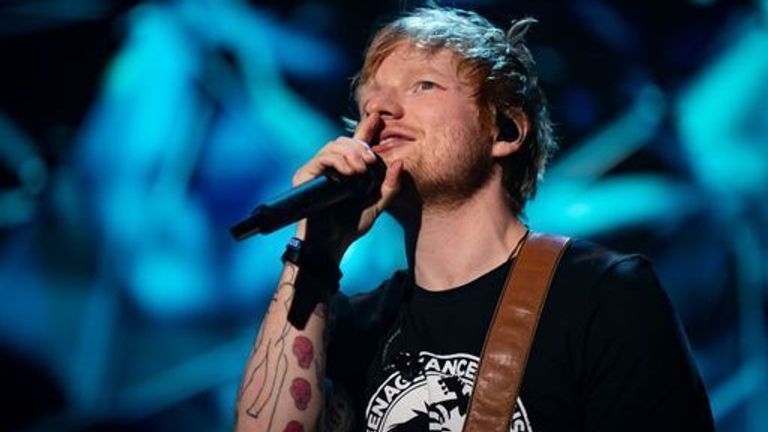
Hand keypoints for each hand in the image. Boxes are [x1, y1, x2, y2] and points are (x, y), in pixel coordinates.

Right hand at [292, 113, 403, 261]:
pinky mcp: (305, 175)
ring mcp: (317, 170)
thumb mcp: (378, 205)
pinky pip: (322, 156)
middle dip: (361, 147)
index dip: (367, 127)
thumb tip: (400, 163)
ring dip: (352, 153)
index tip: (378, 116)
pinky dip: (338, 160)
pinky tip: (350, 171)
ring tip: (362, 169)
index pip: (357, 142)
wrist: (332, 243)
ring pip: (334, 145)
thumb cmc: (352, 225)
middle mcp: (332, 166)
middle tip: (372, 162)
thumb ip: (390, 186)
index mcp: (348, 169)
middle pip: (345, 140)